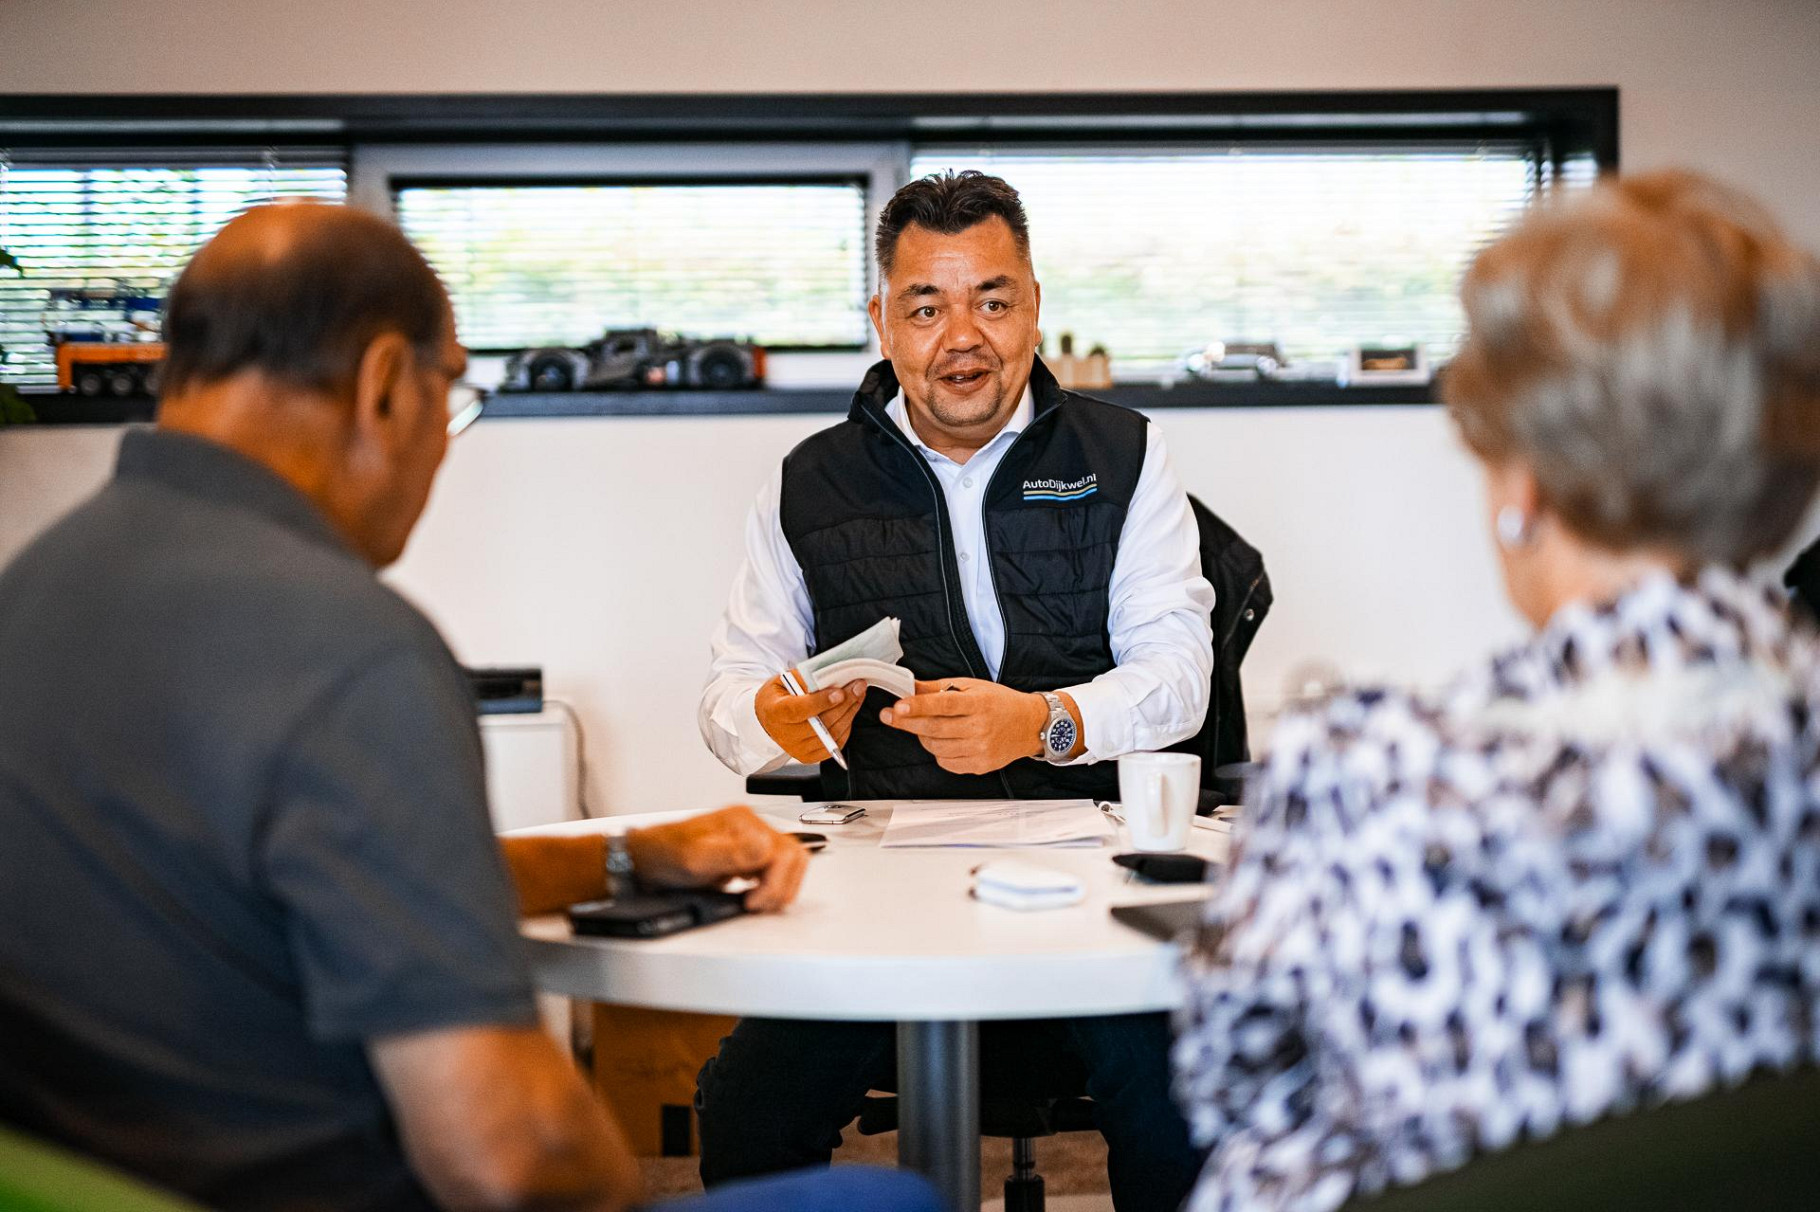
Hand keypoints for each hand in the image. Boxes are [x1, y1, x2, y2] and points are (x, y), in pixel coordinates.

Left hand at [624, 806, 809, 911]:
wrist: (647, 859)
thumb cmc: (664, 855)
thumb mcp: (695, 859)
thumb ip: (731, 854)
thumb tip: (764, 848)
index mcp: (742, 822)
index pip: (783, 852)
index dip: (773, 882)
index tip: (752, 900)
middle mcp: (751, 826)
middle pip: (793, 855)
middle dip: (782, 886)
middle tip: (758, 903)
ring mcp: (751, 840)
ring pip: (791, 862)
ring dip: (781, 886)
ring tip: (758, 901)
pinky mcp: (748, 854)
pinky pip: (777, 868)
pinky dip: (773, 885)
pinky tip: (755, 895)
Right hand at [754, 674, 866, 763]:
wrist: (768, 719)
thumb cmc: (778, 697)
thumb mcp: (784, 680)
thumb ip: (804, 679)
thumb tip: (830, 677)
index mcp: (775, 713)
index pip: (799, 710)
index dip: (821, 702)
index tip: (839, 693)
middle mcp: (786, 735)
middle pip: (821, 723)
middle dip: (844, 704)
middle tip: (858, 687)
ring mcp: (798, 749)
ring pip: (832, 734)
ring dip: (850, 713)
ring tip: (858, 695)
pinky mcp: (810, 757)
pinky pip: (836, 743)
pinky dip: (846, 726)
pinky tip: (850, 711)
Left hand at [879, 678, 1051, 775]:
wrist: (1029, 725)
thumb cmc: (999, 702)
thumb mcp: (972, 686)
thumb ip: (938, 688)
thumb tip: (910, 686)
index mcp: (979, 703)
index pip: (944, 705)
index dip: (919, 706)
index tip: (898, 706)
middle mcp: (980, 727)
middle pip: (934, 728)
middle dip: (907, 722)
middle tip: (889, 715)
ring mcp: (980, 749)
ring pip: (936, 747)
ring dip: (923, 736)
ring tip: (927, 726)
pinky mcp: (980, 765)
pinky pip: (946, 762)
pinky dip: (938, 751)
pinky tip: (945, 740)